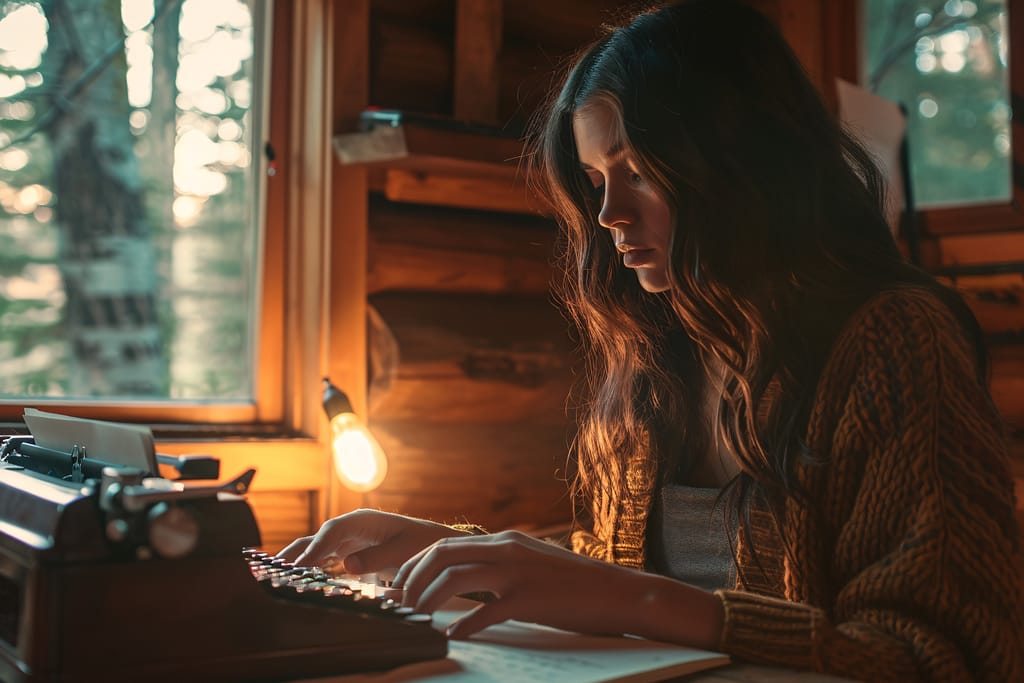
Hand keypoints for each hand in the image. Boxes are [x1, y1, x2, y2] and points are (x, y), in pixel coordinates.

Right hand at [277, 509, 469, 572]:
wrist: (433, 545)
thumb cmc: (422, 544)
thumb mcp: (404, 550)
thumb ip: (377, 557)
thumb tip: (347, 563)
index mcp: (363, 521)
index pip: (332, 532)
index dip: (314, 548)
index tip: (300, 566)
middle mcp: (350, 527)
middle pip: (316, 538)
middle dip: (295, 553)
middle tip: (272, 570)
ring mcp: (347, 540)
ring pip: (315, 548)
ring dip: (296, 561)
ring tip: (273, 576)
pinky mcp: (347, 552)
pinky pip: (322, 559)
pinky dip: (307, 568)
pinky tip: (294, 580)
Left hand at [393, 530, 723, 647]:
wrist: (619, 592)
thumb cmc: (575, 585)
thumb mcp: (532, 564)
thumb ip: (500, 565)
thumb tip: (465, 580)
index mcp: (505, 541)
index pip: (444, 545)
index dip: (414, 566)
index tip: (397, 586)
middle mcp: (507, 549)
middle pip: (441, 555)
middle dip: (411, 580)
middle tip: (398, 604)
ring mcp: (518, 572)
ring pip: (455, 578)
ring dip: (428, 599)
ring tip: (417, 618)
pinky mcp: (530, 598)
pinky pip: (486, 612)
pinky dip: (464, 625)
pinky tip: (454, 636)